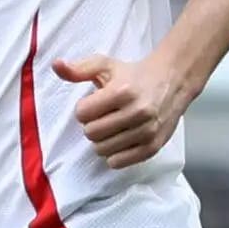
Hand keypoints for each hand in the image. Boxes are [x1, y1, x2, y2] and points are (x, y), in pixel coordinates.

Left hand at [53, 50, 196, 168]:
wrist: (172, 81)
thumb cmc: (134, 75)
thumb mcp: (106, 66)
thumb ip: (79, 69)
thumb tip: (56, 65)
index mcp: (122, 91)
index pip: (82, 113)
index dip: (83, 109)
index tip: (93, 105)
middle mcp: (137, 112)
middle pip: (91, 133)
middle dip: (91, 125)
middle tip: (102, 117)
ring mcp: (147, 131)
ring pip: (102, 150)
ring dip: (101, 141)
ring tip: (111, 128)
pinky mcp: (153, 146)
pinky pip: (119, 162)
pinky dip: (114, 155)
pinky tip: (119, 140)